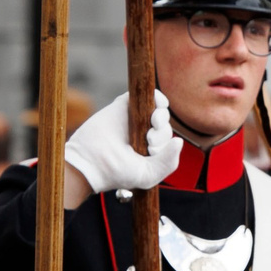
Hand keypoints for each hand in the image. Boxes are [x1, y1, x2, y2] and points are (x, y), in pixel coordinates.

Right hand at [62, 89, 179, 204]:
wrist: (91, 161)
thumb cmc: (118, 172)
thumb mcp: (148, 175)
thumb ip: (168, 162)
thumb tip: (179, 141)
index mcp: (151, 150)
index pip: (168, 140)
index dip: (167, 142)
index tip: (151, 149)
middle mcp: (144, 133)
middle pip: (164, 125)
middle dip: (163, 131)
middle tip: (150, 140)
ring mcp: (134, 119)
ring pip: (159, 109)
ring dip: (162, 115)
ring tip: (152, 124)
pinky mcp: (123, 106)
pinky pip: (145, 95)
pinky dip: (156, 96)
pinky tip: (157, 102)